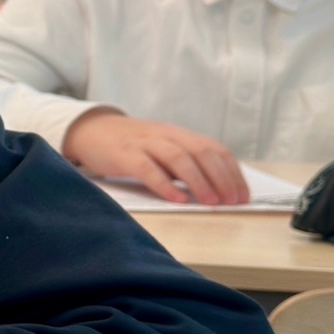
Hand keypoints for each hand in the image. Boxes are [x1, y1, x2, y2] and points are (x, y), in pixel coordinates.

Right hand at [63, 108, 248, 204]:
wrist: (90, 130)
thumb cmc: (132, 146)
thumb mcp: (163, 149)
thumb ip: (186, 164)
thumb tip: (218, 190)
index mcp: (180, 135)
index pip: (215, 149)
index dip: (232, 172)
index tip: (243, 195)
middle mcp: (166, 135)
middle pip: (201, 152)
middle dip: (221, 177)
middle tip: (232, 201)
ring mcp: (144, 143)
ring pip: (178, 157)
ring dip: (198, 181)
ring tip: (210, 202)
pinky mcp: (123, 154)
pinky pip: (147, 167)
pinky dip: (164, 184)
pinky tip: (176, 199)